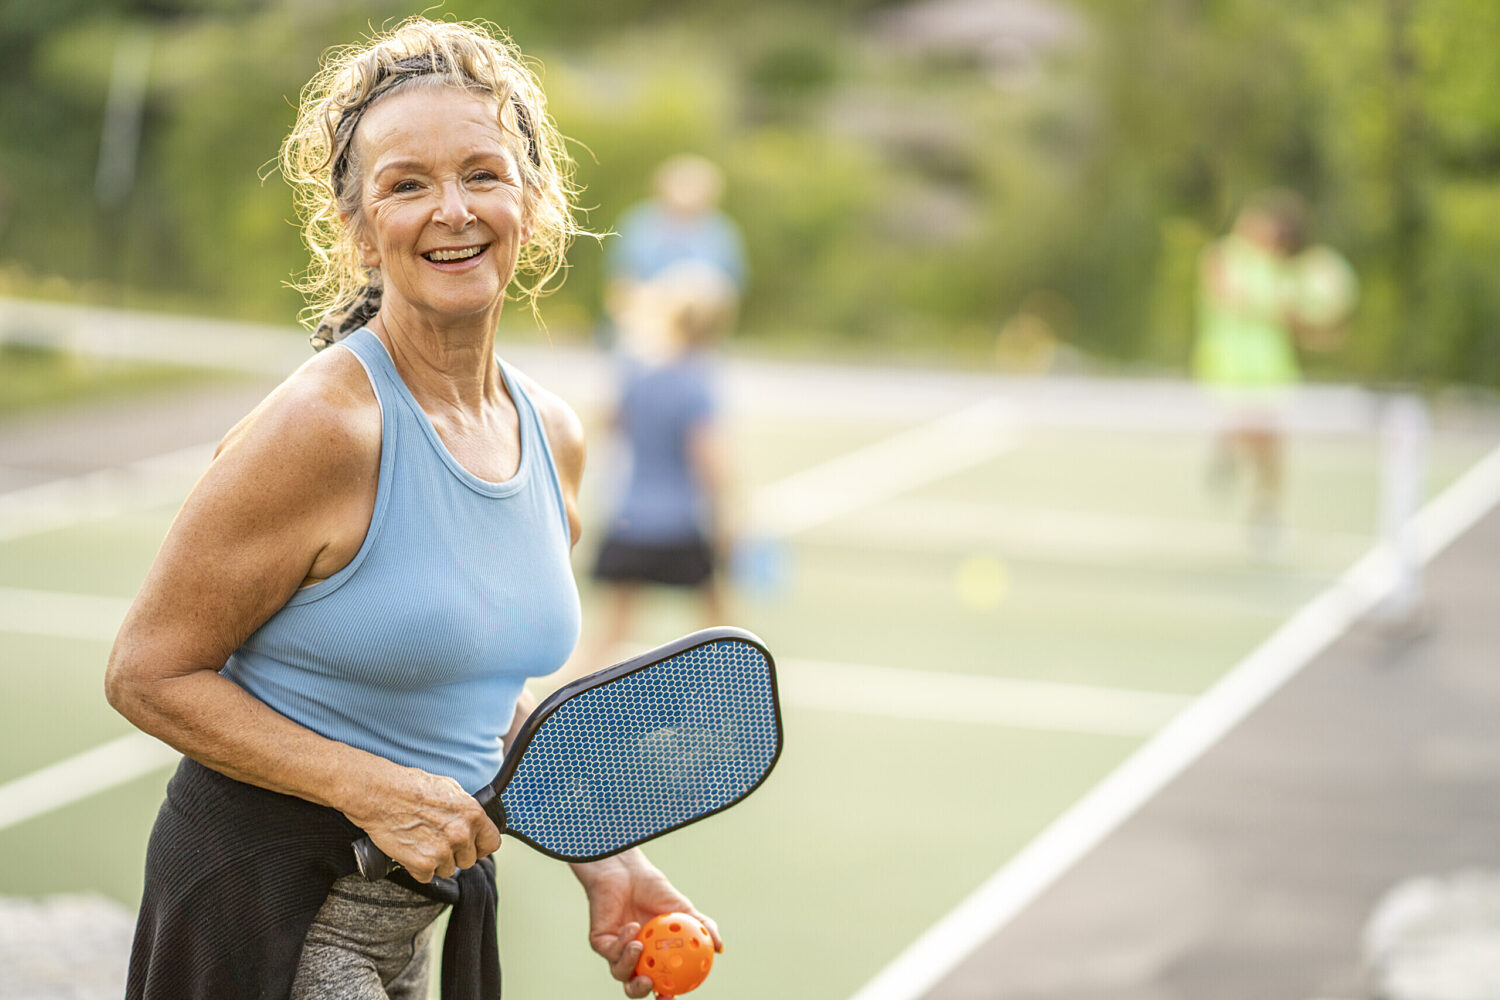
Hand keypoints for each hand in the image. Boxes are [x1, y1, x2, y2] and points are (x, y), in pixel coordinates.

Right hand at [342, 764, 500, 882]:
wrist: (380, 794)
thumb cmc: (411, 787)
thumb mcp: (450, 789)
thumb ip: (466, 810)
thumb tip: (474, 822)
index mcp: (472, 815)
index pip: (492, 843)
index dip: (480, 846)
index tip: (472, 846)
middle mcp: (461, 835)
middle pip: (468, 860)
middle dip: (455, 854)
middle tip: (437, 840)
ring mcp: (443, 852)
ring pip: (448, 870)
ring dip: (436, 861)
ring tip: (421, 842)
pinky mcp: (423, 864)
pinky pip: (427, 876)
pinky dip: (418, 868)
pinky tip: (411, 850)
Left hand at [574, 850, 722, 997]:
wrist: (628, 871)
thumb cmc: (654, 890)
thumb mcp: (683, 908)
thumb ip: (702, 927)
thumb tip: (720, 948)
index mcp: (654, 956)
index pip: (659, 982)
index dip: (665, 995)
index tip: (672, 997)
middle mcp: (634, 958)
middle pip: (635, 986)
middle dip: (640, 991)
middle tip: (651, 983)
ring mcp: (616, 951)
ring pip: (619, 972)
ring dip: (629, 964)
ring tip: (639, 946)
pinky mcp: (600, 941)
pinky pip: (610, 950)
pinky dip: (623, 941)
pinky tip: (633, 926)